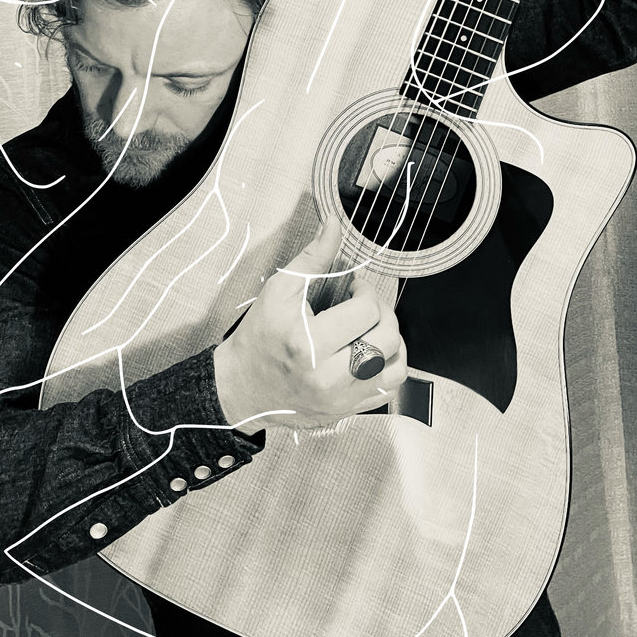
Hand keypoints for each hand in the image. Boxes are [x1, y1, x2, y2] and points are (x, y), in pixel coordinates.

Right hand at [213, 216, 406, 432]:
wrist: (241, 389)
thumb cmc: (259, 338)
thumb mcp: (279, 290)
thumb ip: (312, 257)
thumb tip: (334, 225)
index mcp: (308, 344)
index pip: (366, 311)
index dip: (366, 290)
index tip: (355, 287)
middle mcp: (327, 377)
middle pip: (387, 339)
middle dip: (382, 312)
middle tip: (365, 305)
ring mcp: (339, 399)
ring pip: (395, 367)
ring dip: (392, 341)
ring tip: (374, 329)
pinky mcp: (345, 411)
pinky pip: (387, 390)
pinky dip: (388, 367)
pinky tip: (373, 353)